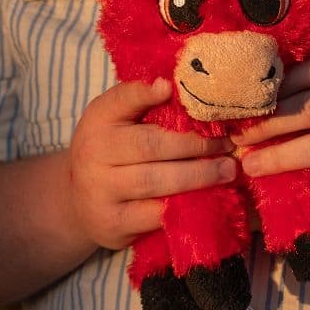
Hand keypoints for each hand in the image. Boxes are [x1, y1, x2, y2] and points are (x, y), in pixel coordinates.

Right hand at [69, 79, 236, 249]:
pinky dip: (185, 204)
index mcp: (98, 121)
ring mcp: (100, 192)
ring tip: (227, 170)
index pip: (120, 100)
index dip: (143, 93)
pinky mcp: (113, 224)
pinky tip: (209, 197)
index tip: (169, 87)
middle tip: (228, 144)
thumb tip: (174, 85)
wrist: (81, 201)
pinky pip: (155, 215)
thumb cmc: (113, 150)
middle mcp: (93, 154)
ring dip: (198, 176)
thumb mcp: (118, 120)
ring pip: (155, 182)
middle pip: (150, 146)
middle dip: (195, 144)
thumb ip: (142, 102)